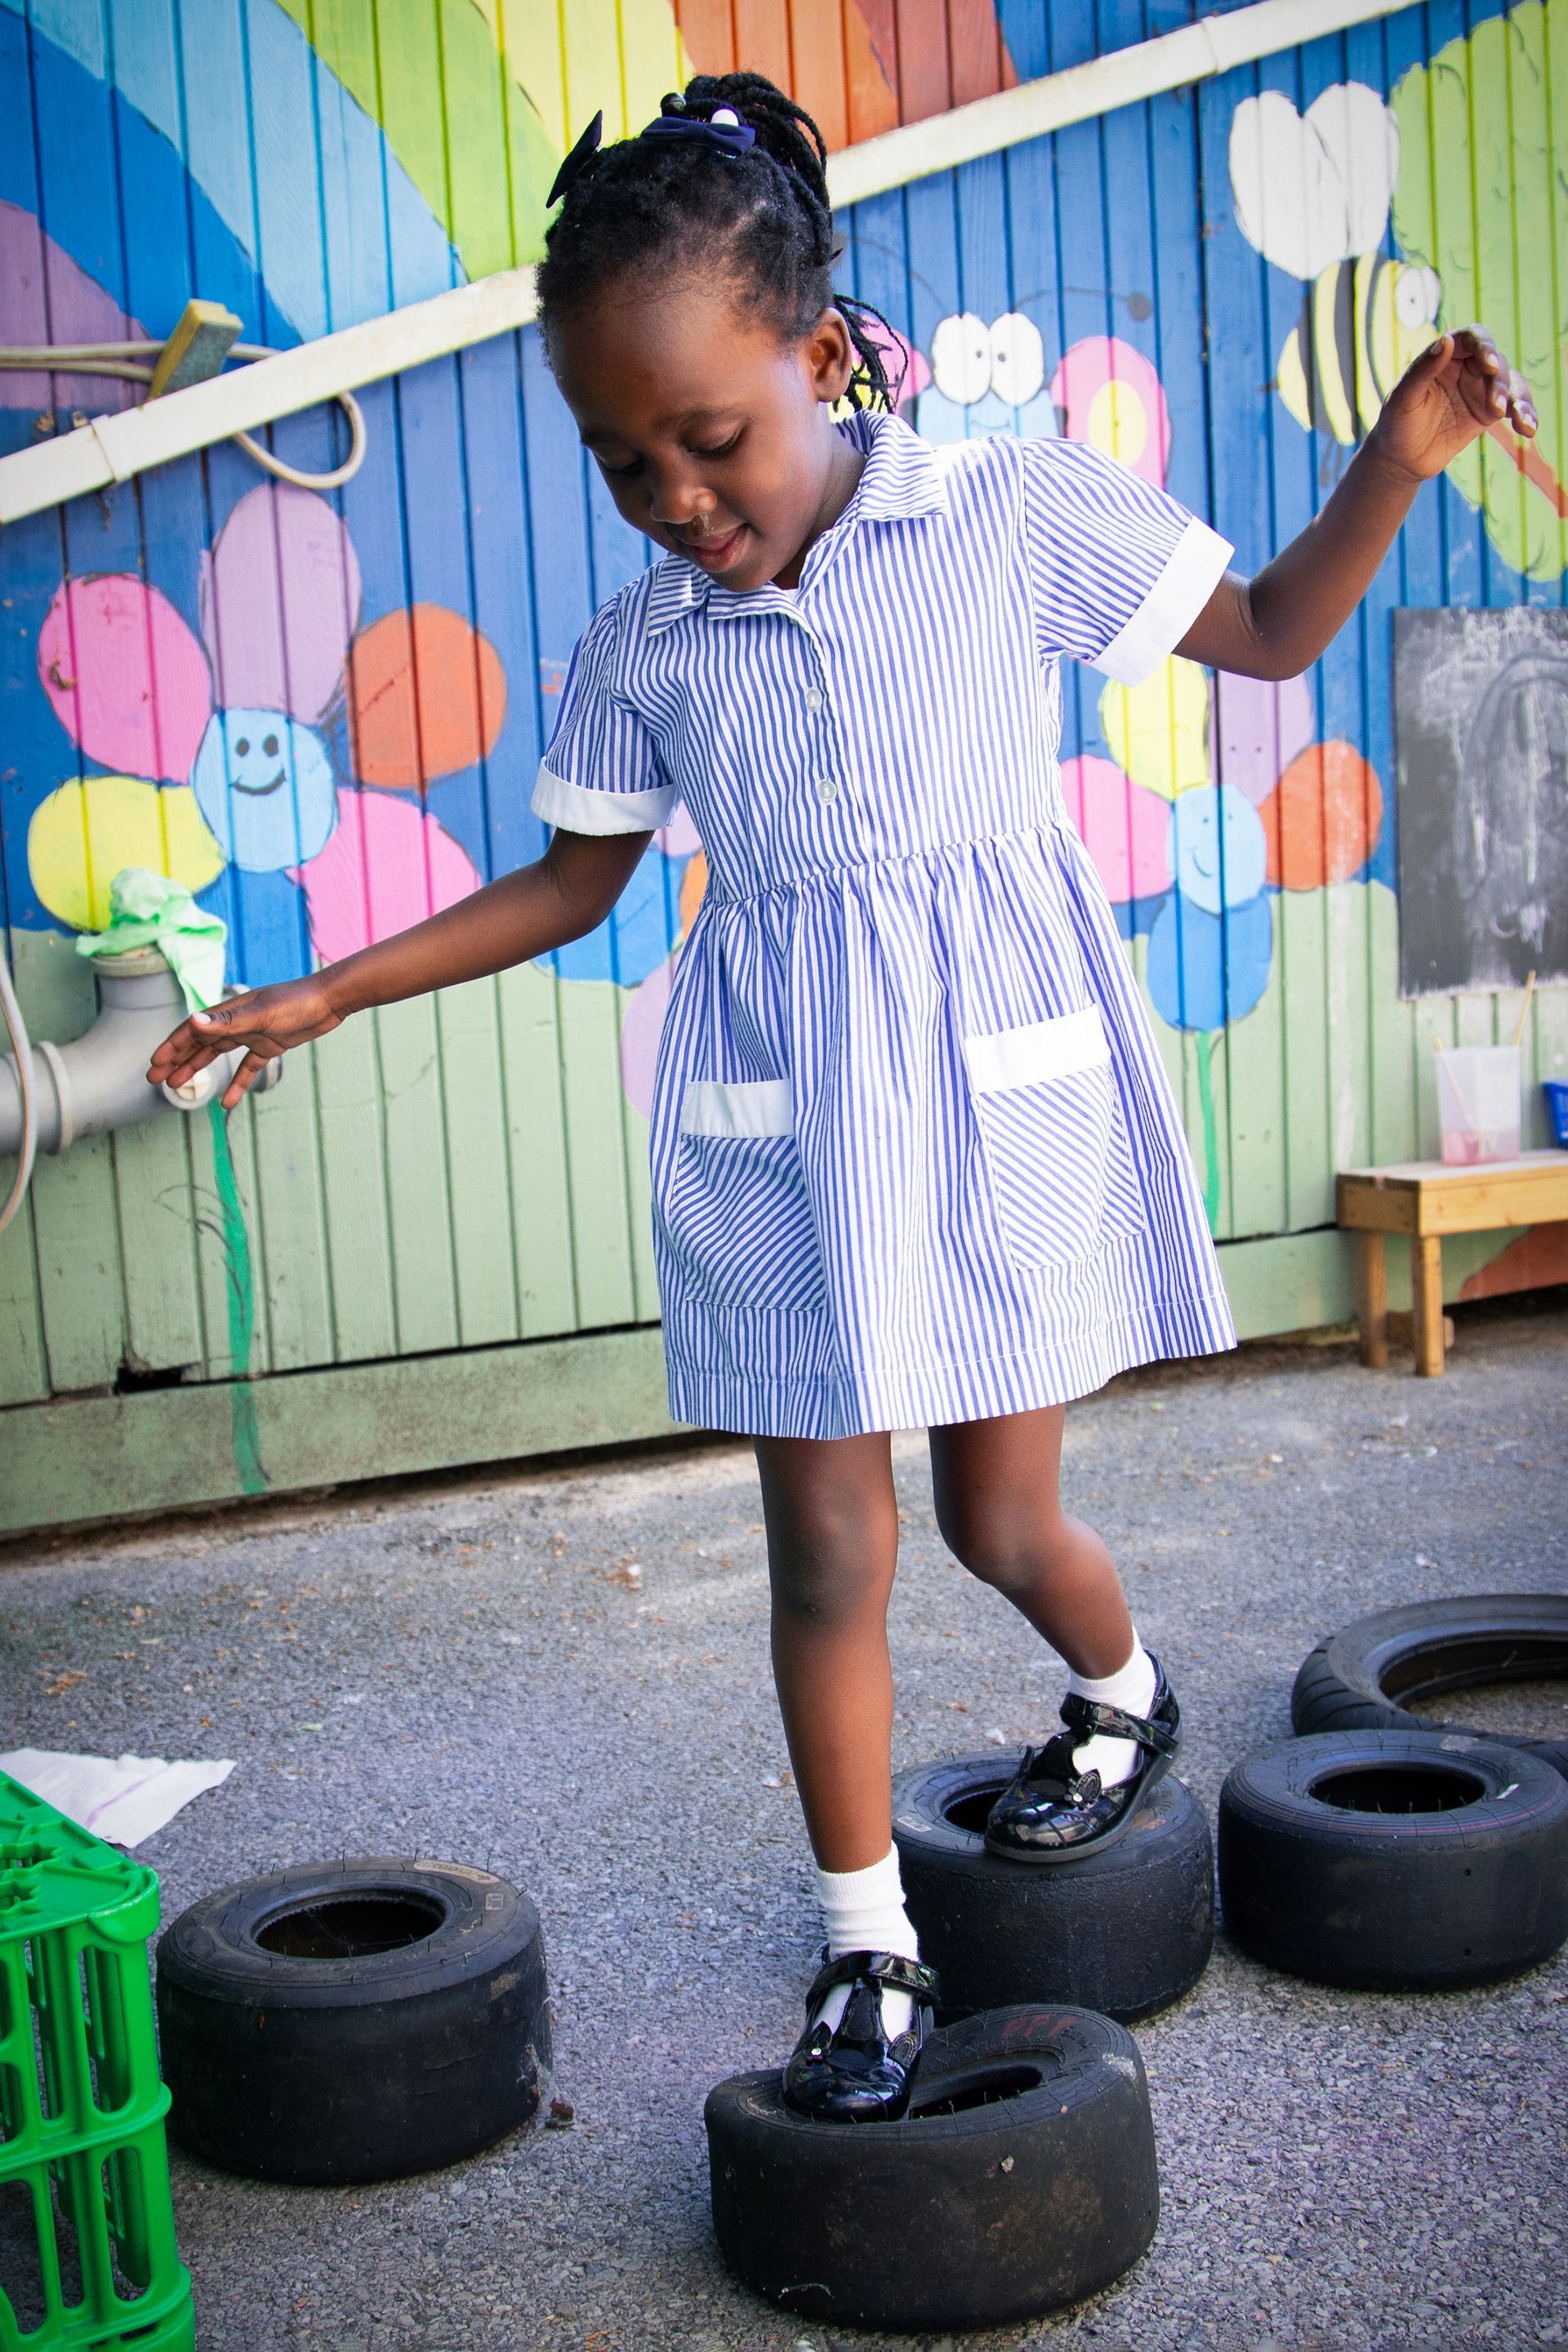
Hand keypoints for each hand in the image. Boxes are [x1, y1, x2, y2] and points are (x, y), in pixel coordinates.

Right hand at [146, 976, 343, 1109]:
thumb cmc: (296, 1003)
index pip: (191, 1031)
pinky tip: (228, 1102)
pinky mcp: (270, 1045)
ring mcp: (252, 1034)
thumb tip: (192, 1021)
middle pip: (198, 1043)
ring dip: (196, 1068)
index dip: (171, 1047)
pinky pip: (248, 1068)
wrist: (330, 1000)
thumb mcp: (260, 1015)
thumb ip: (227, 1022)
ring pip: (217, 1054)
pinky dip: (237, 1083)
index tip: (154, 1065)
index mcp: (228, 1013)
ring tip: (178, 1085)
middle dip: (176, 1060)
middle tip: (155, 1079)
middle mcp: (236, 1022)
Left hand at [1370, 326, 1537, 482]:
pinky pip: (1514, 407)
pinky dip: (1525, 415)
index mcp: (1445, 355)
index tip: (1489, 365)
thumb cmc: (1396, 423)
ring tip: (1520, 421)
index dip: (1485, 346)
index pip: (1473, 338)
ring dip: (1519, 399)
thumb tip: (1446, 340)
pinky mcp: (1489, 411)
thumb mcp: (1404, 398)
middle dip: (1500, 382)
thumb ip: (1423, 369)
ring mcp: (1481, 388)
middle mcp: (1467, 366)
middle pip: (1497, 362)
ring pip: (1511, 383)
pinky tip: (1529, 428)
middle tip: (1495, 405)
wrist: (1401, 459)